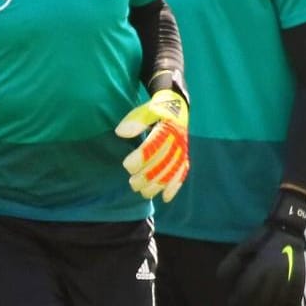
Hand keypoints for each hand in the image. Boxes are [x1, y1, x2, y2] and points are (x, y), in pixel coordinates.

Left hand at [113, 84, 189, 201]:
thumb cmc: (156, 109)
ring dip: (158, 185)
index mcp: (168, 128)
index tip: (127, 166)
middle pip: (163, 163)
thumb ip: (134, 121)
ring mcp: (182, 151)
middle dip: (147, 176)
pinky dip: (175, 187)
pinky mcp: (184, 157)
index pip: (154, 146)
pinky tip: (165, 198)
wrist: (176, 106)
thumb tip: (120, 133)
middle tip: (132, 183)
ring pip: (171, 172)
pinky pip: (182, 174)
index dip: (141, 158)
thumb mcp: (145, 110)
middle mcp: (178, 141)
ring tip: (143, 193)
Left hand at [218, 189, 305, 305]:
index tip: (232, 304)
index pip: (246, 292)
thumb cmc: (261, 240)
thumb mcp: (241, 248)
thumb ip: (230, 264)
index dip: (237, 302)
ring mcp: (290, 280)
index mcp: (260, 266)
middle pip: (261, 303)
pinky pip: (293, 304)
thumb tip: (223, 282)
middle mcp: (276, 276)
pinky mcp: (300, 282)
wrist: (287, 230)